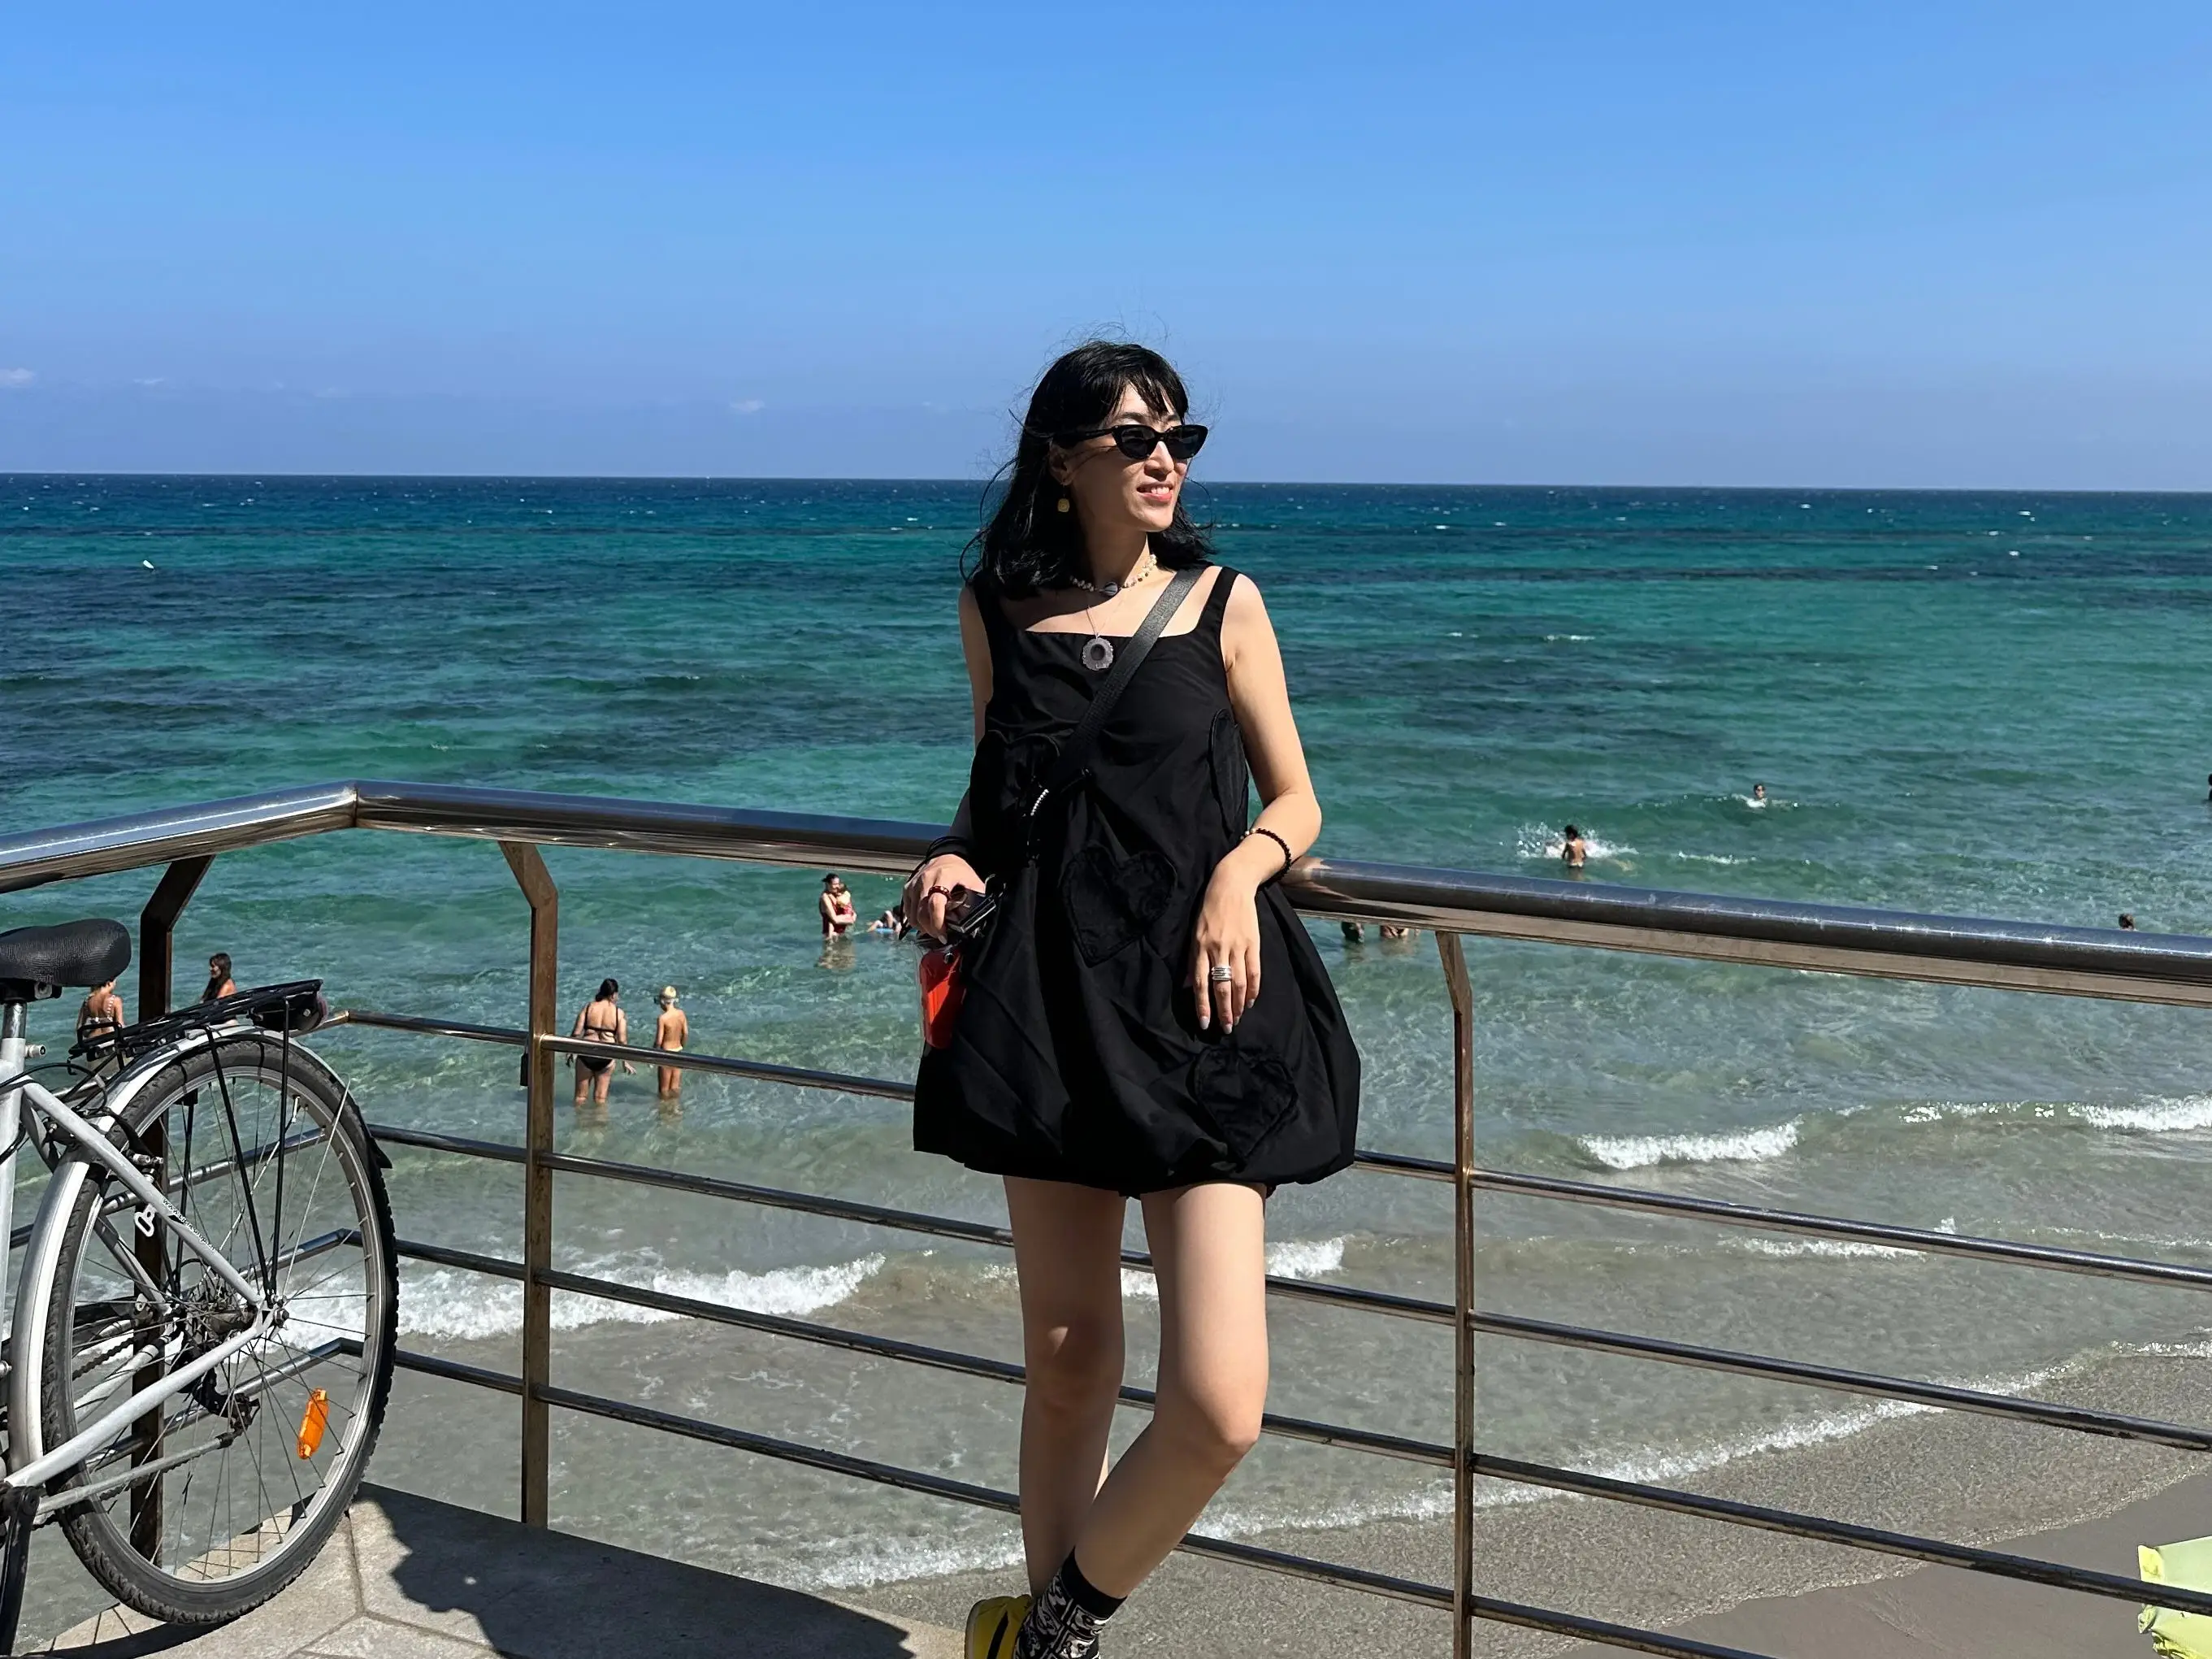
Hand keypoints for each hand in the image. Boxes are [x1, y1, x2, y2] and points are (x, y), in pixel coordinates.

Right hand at [904, 853, 984, 941]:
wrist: (946, 857)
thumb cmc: (961, 872)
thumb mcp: (974, 883)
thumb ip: (975, 901)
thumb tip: (975, 924)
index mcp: (943, 876)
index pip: (935, 904)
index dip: (938, 923)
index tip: (944, 935)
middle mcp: (925, 880)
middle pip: (921, 912)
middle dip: (931, 929)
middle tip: (941, 936)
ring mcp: (914, 884)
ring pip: (913, 915)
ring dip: (923, 927)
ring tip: (935, 929)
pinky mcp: (907, 889)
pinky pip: (908, 911)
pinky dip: (916, 921)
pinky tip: (926, 922)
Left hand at [1190, 866, 1262, 1031]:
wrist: (1231, 885)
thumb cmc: (1208, 910)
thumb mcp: (1194, 933)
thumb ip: (1192, 961)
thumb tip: (1188, 986)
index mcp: (1200, 948)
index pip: (1201, 983)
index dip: (1203, 1005)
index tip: (1205, 1023)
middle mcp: (1218, 949)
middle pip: (1222, 987)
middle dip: (1224, 1011)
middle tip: (1226, 1028)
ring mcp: (1237, 946)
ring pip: (1239, 982)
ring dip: (1239, 1004)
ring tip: (1238, 1018)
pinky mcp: (1252, 942)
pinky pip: (1254, 971)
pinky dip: (1253, 988)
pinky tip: (1251, 1000)